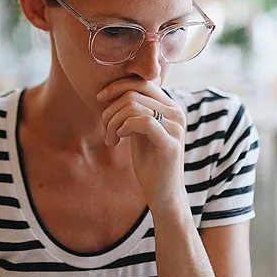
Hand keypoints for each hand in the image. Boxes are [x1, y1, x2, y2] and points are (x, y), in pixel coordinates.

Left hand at [97, 79, 186, 212]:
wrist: (163, 194)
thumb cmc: (149, 163)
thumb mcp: (139, 131)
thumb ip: (134, 111)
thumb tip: (115, 91)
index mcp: (170, 106)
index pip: (142, 82)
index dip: (117, 86)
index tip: (100, 99)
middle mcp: (177, 113)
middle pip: (134, 94)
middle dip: (111, 110)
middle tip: (105, 131)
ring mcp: (176, 127)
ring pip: (134, 107)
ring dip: (113, 122)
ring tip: (110, 139)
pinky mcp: (171, 144)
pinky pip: (143, 122)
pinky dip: (124, 128)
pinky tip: (119, 139)